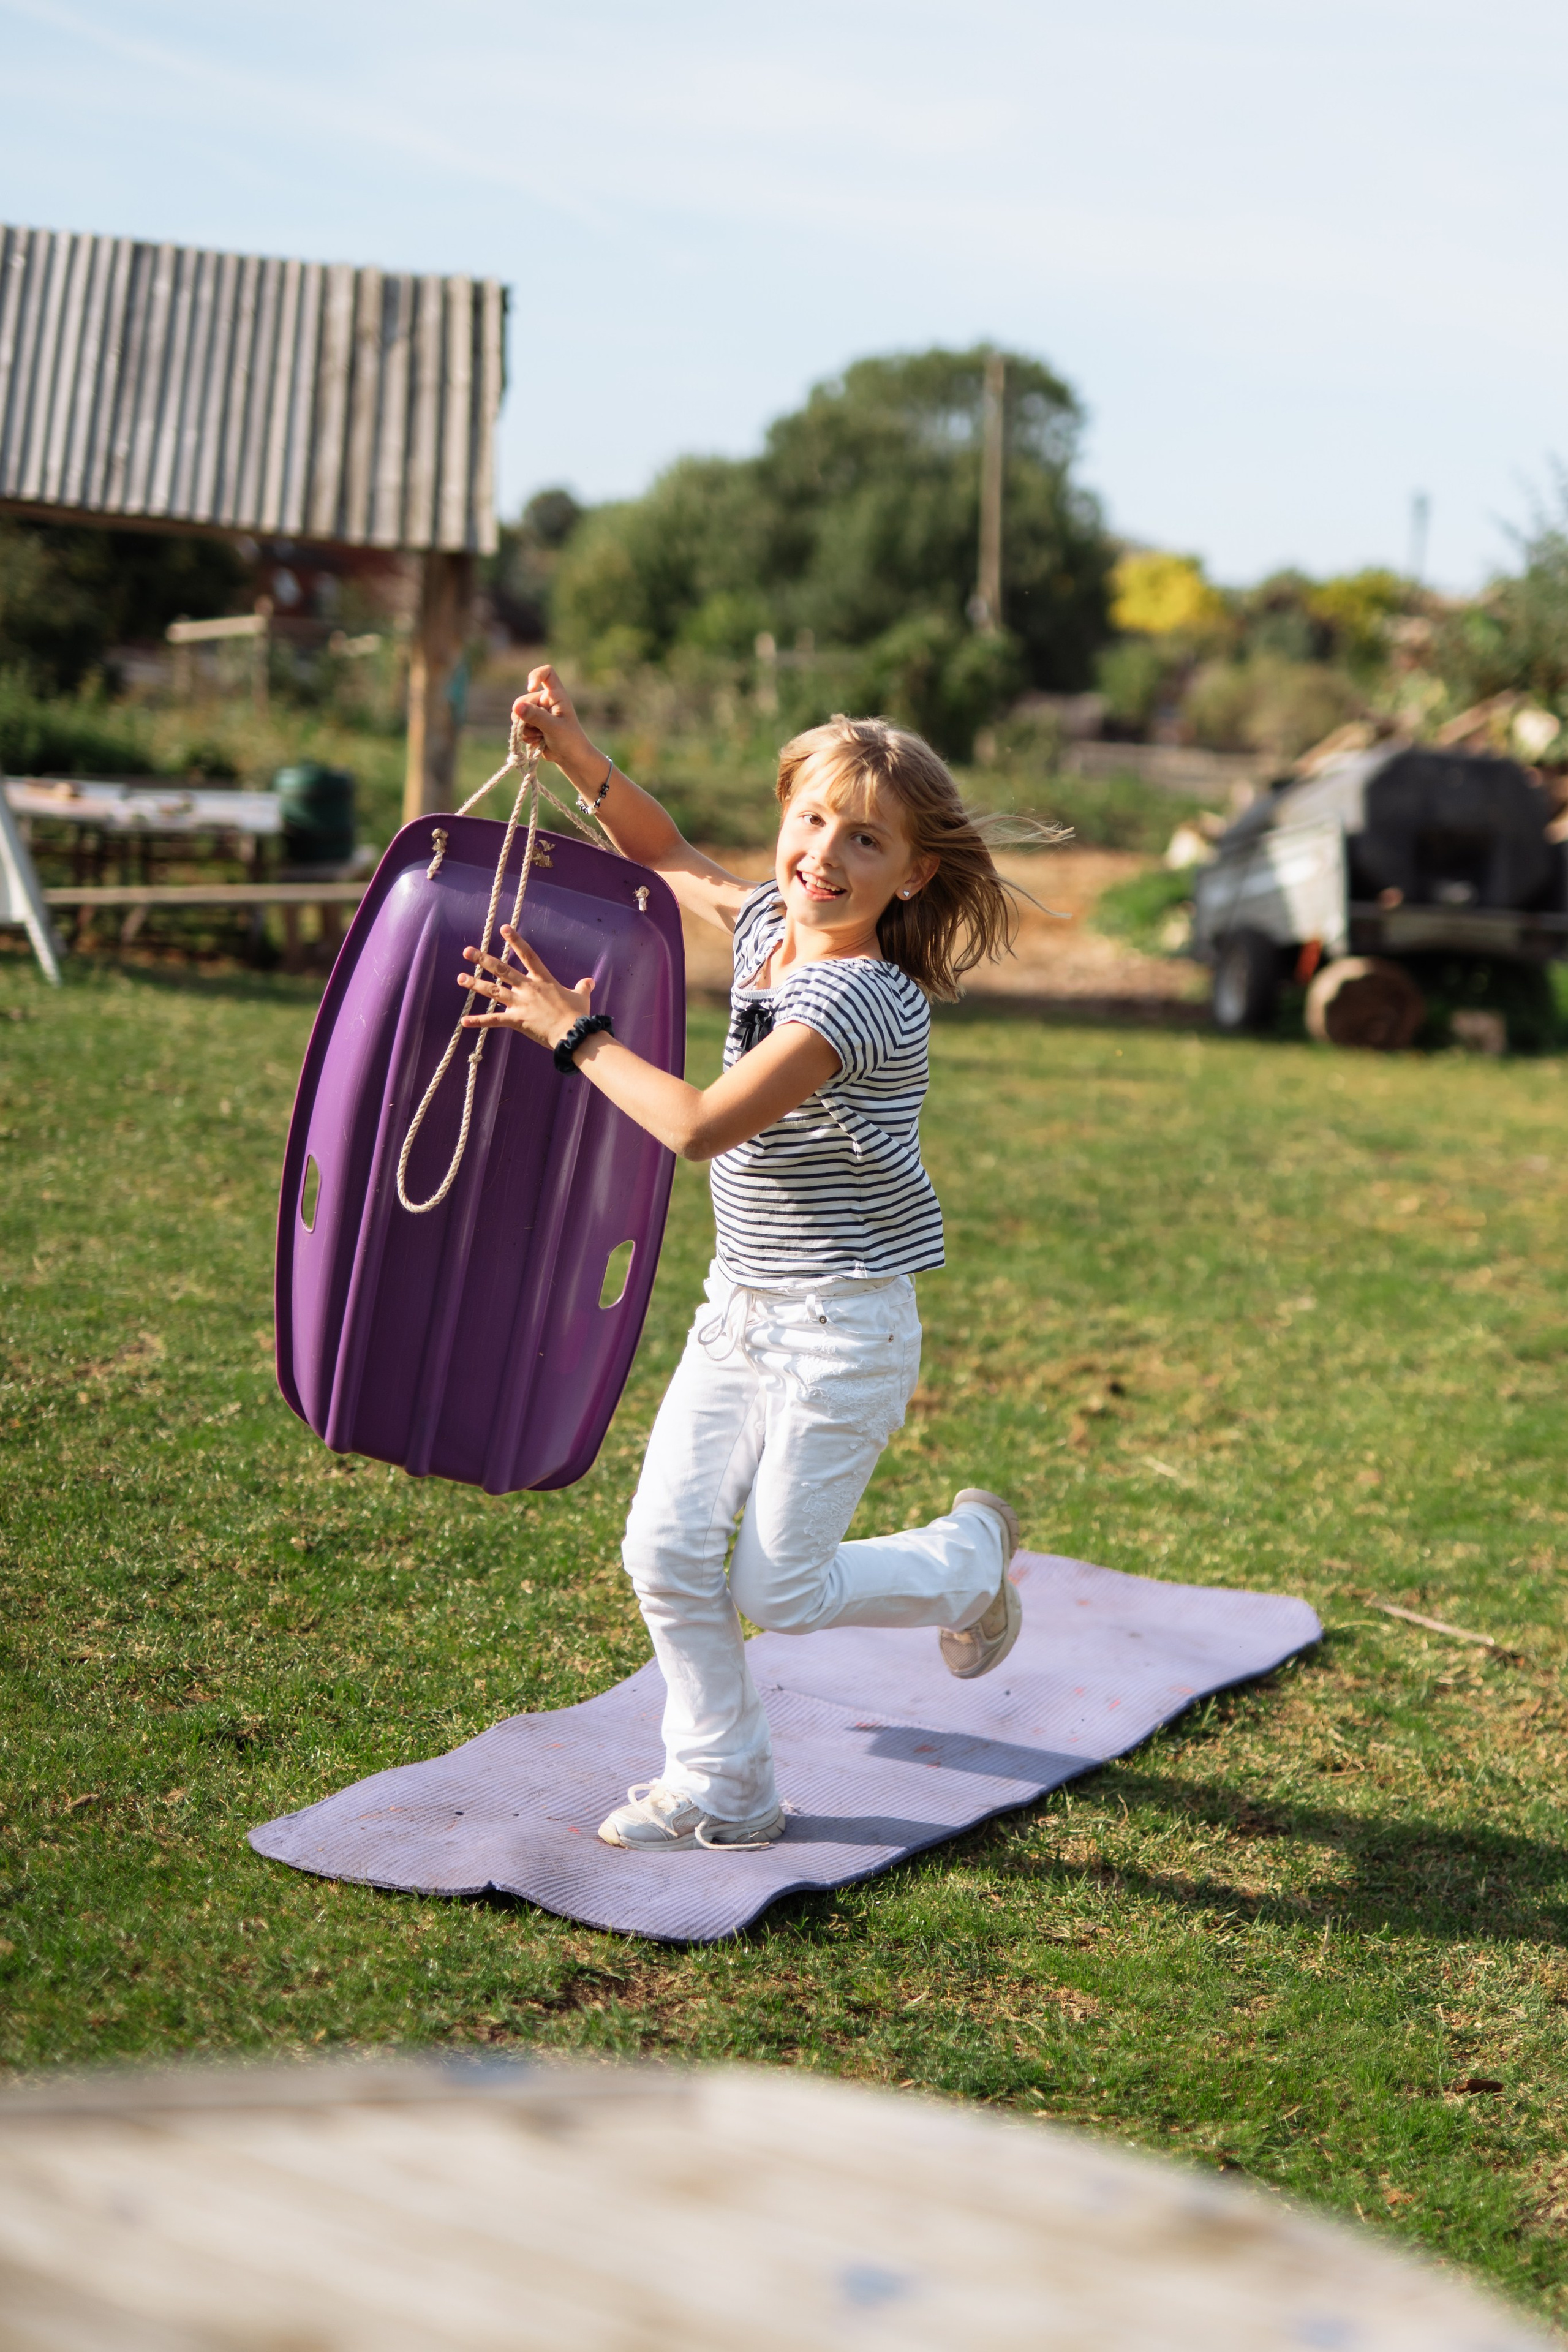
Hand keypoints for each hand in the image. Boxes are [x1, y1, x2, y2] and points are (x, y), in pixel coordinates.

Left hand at [458, 925, 593, 1051]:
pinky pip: (494, 1021)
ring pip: (493, 991)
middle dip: (483, 960)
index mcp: (543, 979)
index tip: (504, 928)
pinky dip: (479, 1021)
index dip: (516, 940)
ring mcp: (521, 1003)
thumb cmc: (579, 1015)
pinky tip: (464, 1021)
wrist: (574, 1033)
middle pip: (502, 970)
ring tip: (460, 978)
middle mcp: (528, 988)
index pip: (528, 954)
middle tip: (467, 952)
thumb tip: (591, 981)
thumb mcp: (582, 997)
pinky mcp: (517, 1020)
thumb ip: (583, 987)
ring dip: (475, 984)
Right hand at [512, 664, 593, 778]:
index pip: (547, 673)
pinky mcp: (531, 725)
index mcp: (556, 695)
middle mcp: (545, 701)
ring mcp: (537, 713)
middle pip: (523, 701)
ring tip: (541, 737)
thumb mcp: (553, 727)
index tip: (530, 688)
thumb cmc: (569, 740)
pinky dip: (526, 736)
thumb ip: (535, 716)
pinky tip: (538, 741)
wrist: (570, 758)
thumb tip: (516, 707)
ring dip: (526, 729)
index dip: (536, 675)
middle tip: (539, 730)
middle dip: (526, 718)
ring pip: (518, 715)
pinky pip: (519, 727)